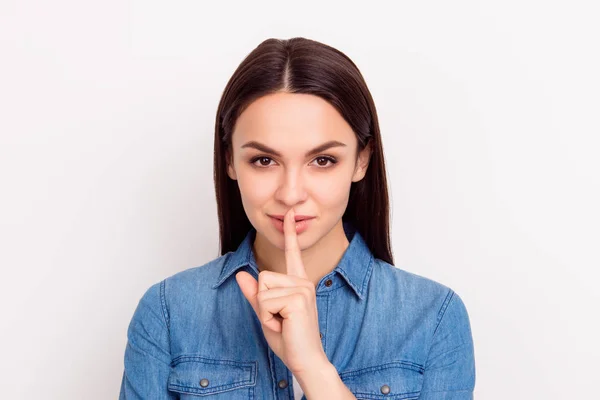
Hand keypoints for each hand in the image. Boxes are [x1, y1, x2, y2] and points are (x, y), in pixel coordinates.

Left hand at [235, 208, 327, 374]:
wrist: (305, 360)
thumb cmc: (289, 340)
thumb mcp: (266, 314)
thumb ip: (254, 294)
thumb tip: (241, 274)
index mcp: (298, 283)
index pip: (292, 253)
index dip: (290, 233)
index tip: (290, 214)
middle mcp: (302, 282)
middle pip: (263, 276)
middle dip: (262, 302)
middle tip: (279, 320)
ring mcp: (302, 288)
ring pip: (263, 289)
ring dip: (265, 311)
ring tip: (283, 323)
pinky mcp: (298, 297)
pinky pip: (265, 300)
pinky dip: (268, 317)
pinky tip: (284, 325)